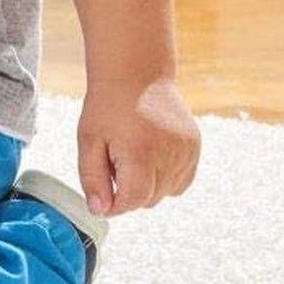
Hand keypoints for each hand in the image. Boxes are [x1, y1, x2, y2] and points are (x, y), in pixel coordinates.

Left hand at [77, 77, 199, 218]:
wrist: (135, 72)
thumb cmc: (108, 106)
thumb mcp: (88, 141)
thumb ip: (93, 179)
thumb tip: (100, 210)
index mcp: (140, 152)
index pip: (133, 201)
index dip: (115, 204)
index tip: (104, 195)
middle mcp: (169, 153)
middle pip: (149, 200)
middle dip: (129, 191)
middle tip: (115, 163)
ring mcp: (186, 149)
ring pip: (166, 193)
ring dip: (148, 185)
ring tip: (134, 156)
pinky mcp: (195, 145)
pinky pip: (181, 180)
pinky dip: (166, 177)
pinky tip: (151, 156)